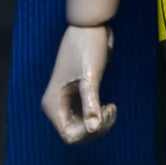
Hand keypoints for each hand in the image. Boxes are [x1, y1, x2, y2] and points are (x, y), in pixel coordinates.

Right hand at [41, 24, 117, 143]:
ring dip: (100, 123)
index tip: (104, 113)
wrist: (91, 28)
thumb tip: (93, 127)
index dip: (88, 132)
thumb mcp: (90, 77)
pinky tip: (110, 106)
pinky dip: (100, 116)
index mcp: (53, 105)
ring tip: (112, 108)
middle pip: (77, 134)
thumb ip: (91, 103)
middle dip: (96, 128)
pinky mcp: (79, 96)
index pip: (69, 135)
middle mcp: (58, 106)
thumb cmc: (87, 49)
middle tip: (111, 110)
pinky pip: (88, 117)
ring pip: (84, 127)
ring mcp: (68, 102)